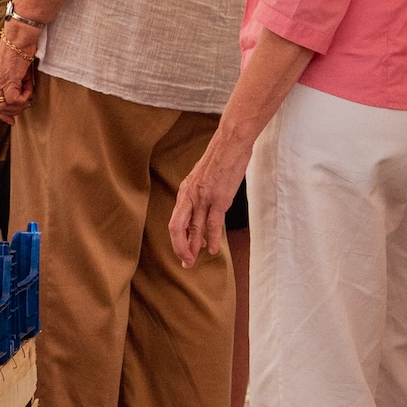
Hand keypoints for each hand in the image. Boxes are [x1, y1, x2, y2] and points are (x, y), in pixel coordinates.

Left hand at [0, 22, 38, 121]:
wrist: (20, 35)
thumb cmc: (21, 46)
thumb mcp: (16, 66)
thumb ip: (16, 79)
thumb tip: (24, 91)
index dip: (0, 112)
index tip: (11, 119)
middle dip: (10, 112)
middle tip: (23, 107)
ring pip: (3, 106)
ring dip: (19, 104)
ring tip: (28, 93)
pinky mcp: (7, 80)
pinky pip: (14, 99)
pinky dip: (24, 97)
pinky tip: (29, 87)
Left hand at [169, 129, 250, 268]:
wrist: (231, 143)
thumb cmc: (219, 159)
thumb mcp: (201, 178)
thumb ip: (197, 195)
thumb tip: (198, 213)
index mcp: (185, 191)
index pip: (175, 220)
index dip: (177, 240)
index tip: (182, 252)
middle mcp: (190, 195)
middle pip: (177, 228)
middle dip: (180, 248)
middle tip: (186, 263)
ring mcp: (204, 198)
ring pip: (194, 229)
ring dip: (194, 248)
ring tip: (194, 261)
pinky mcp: (219, 198)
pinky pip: (212, 224)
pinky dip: (210, 239)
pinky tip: (211, 249)